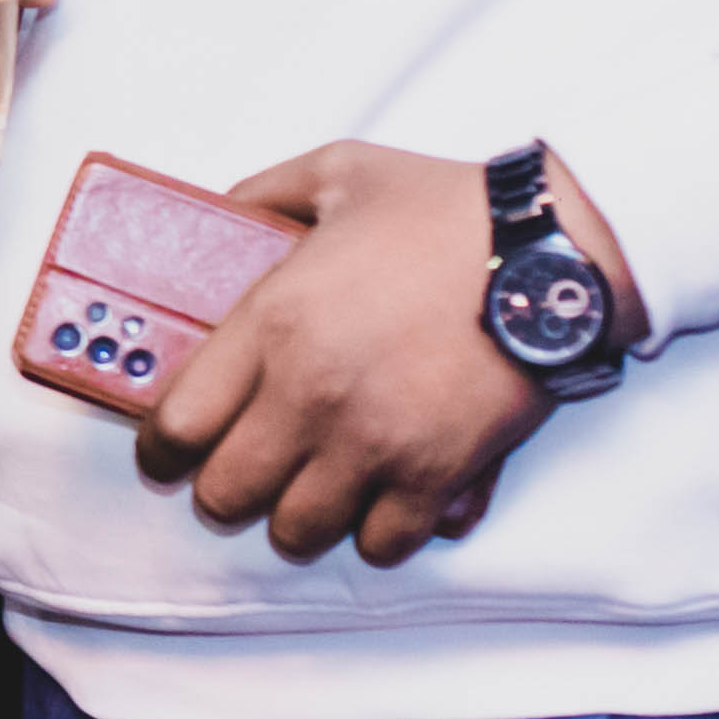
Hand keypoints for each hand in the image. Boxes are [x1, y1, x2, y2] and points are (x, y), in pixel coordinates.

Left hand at [136, 140, 627, 564]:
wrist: (555, 252)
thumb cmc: (448, 210)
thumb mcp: (339, 173)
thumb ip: (265, 194)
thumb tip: (222, 211)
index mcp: (271, 324)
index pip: (177, 427)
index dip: (163, 450)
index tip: (169, 451)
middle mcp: (310, 396)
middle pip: (227, 496)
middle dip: (224, 491)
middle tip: (244, 472)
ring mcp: (374, 445)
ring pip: (298, 532)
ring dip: (298, 518)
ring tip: (312, 491)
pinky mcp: (438, 476)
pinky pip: (384, 545)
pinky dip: (377, 534)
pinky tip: (380, 503)